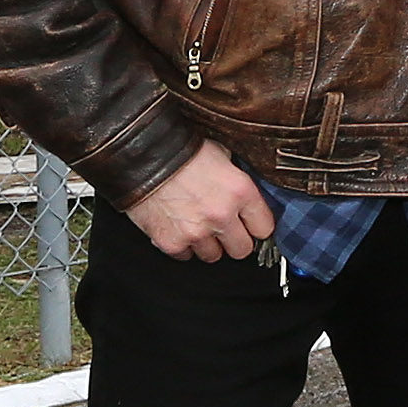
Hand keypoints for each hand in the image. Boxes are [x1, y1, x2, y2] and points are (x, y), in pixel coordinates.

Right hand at [125, 140, 277, 264]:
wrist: (143, 154)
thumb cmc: (181, 150)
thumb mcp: (222, 154)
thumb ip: (236, 180)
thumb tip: (245, 196)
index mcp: (240, 191)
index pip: (265, 228)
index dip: (257, 226)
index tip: (251, 225)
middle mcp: (222, 216)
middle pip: (242, 249)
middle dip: (234, 240)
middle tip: (224, 228)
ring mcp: (197, 232)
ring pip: (213, 256)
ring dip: (208, 244)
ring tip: (198, 224)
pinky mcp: (172, 242)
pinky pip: (186, 256)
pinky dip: (183, 246)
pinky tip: (179, 226)